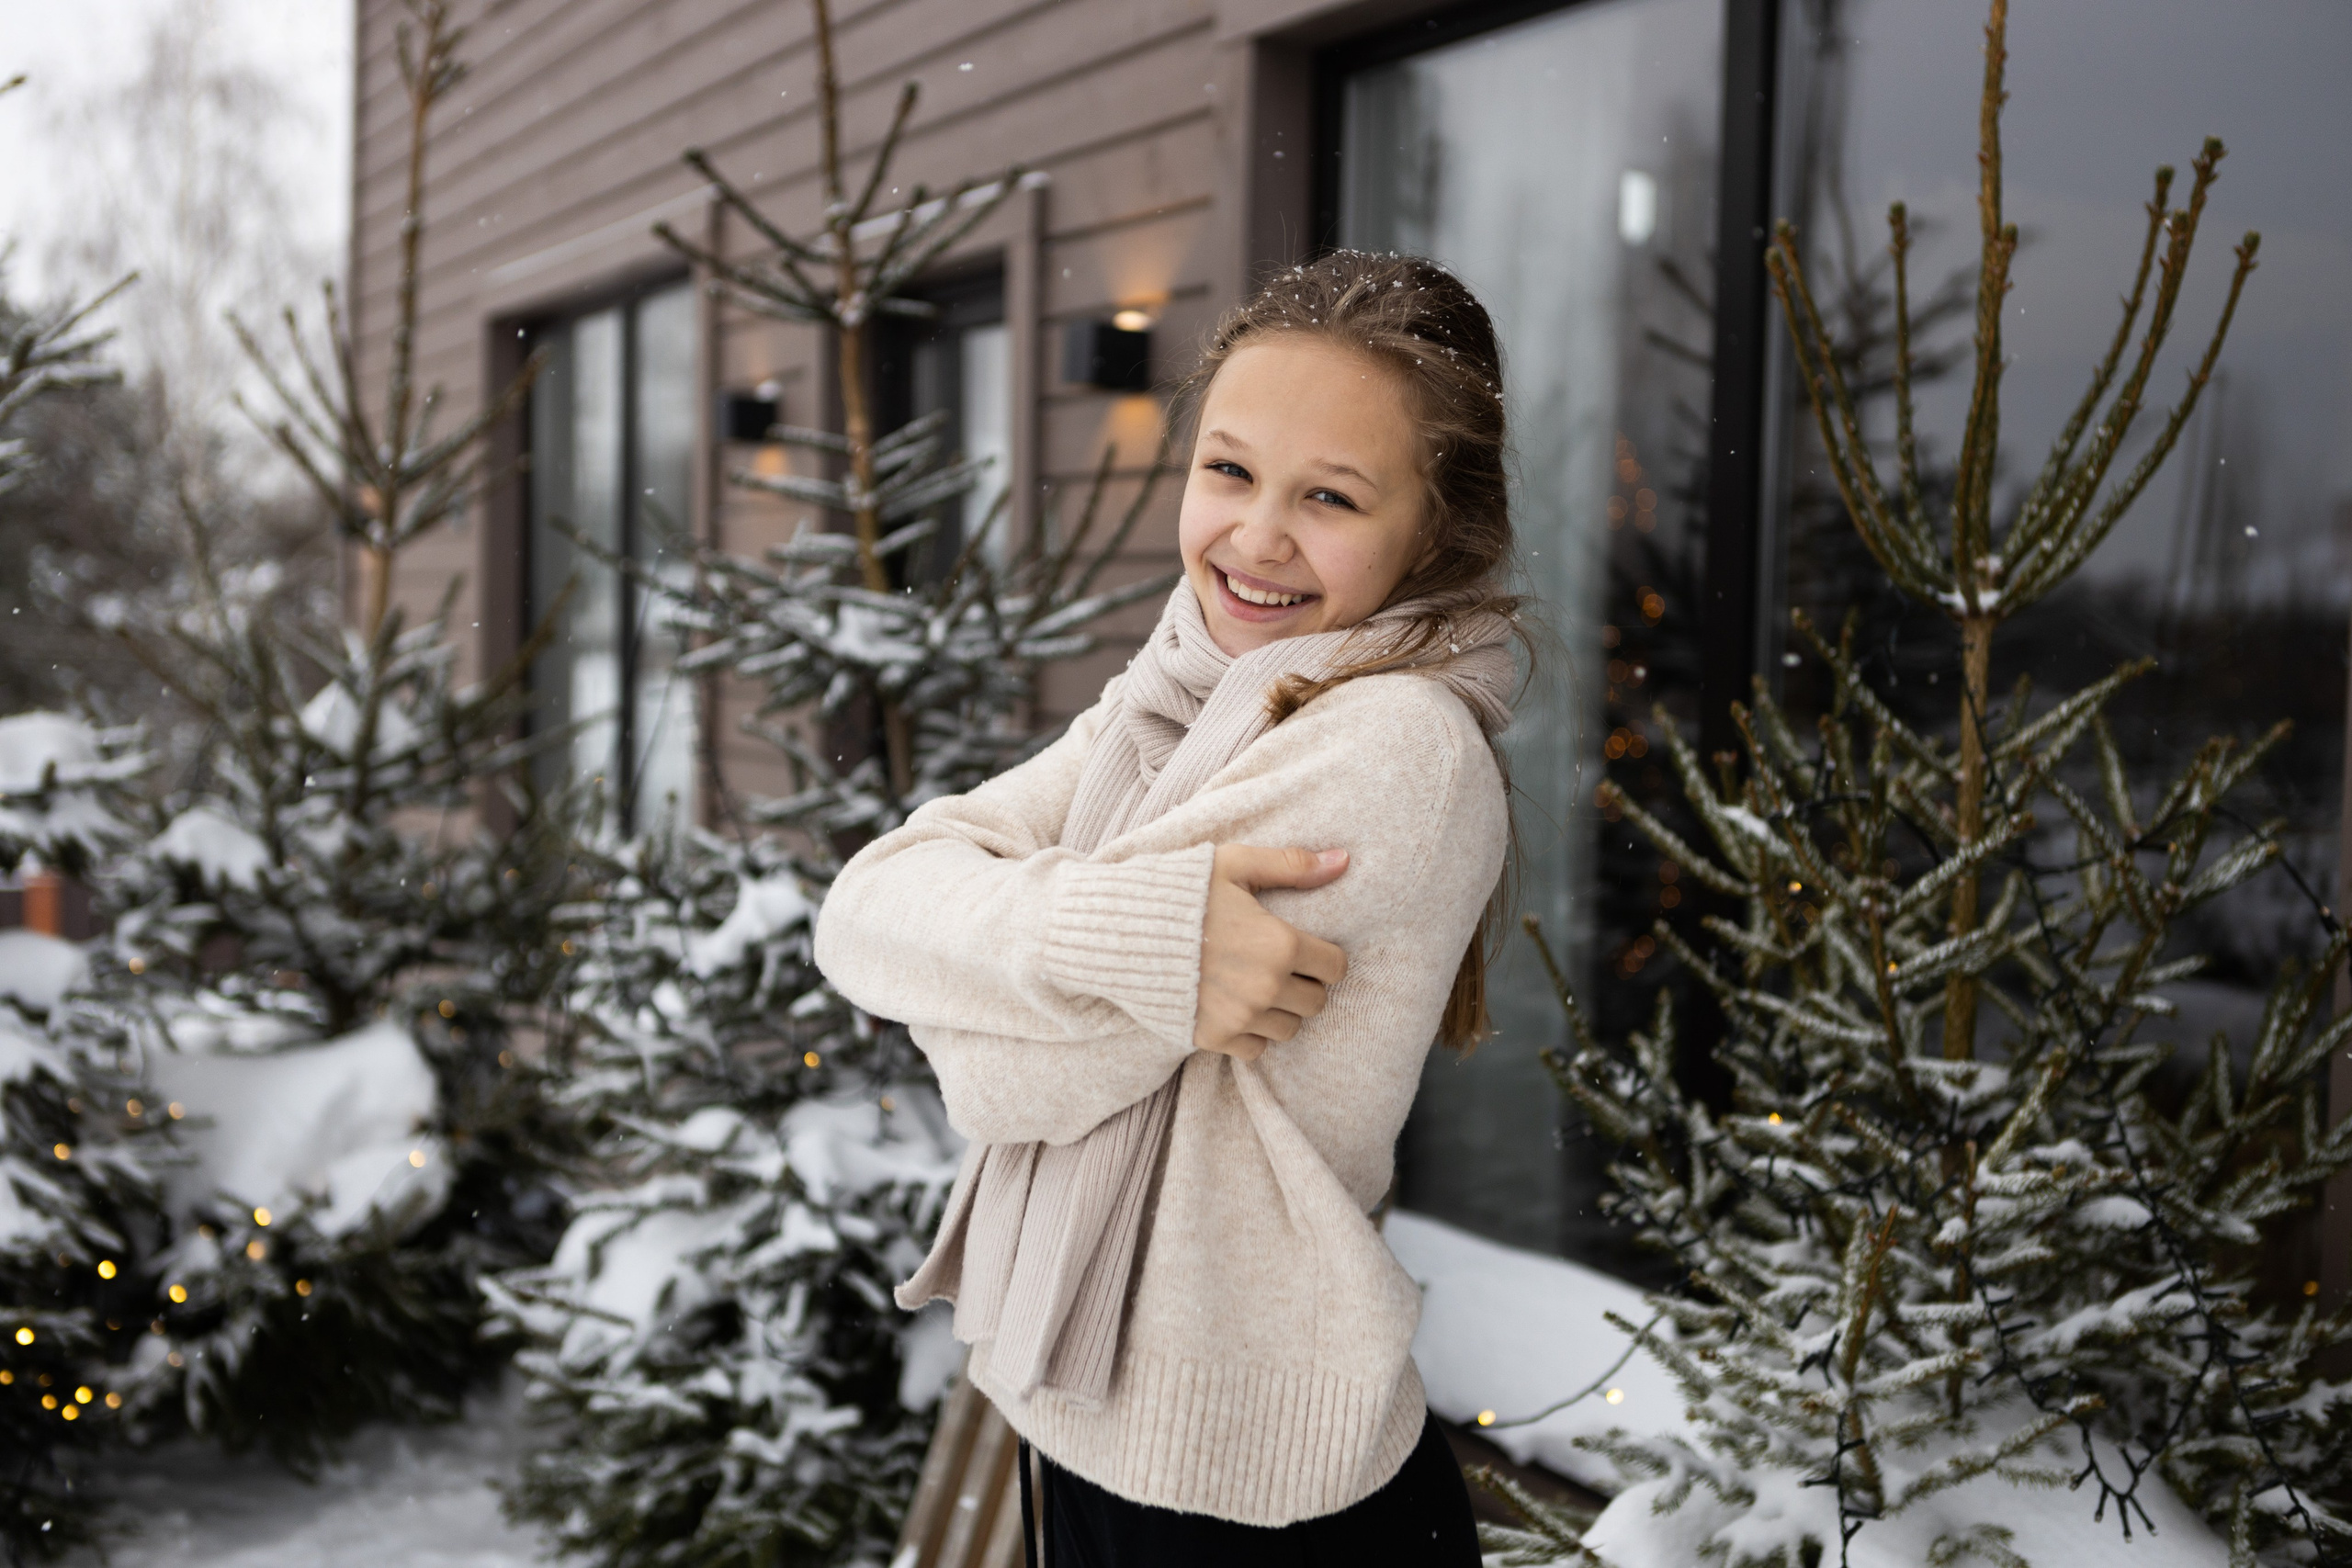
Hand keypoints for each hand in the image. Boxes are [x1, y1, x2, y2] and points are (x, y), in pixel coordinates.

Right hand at [1192, 844, 1349, 1061]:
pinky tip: (1235, 1007)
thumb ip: (1291, 865)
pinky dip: (1252, 1033)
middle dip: (1304, 984)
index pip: (1335, 967)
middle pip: (1316, 1002)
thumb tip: (1343, 860)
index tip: (1305, 949)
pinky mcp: (1214, 1037)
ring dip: (1280, 1010)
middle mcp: (1266, 987)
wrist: (1120, 931)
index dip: (1324, 956)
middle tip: (1278, 966)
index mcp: (1279, 944)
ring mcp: (1240, 1016)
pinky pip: (1256, 1049)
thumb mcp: (1234, 865)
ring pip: (1289, 1029)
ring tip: (1257, 987)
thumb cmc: (1179, 891)